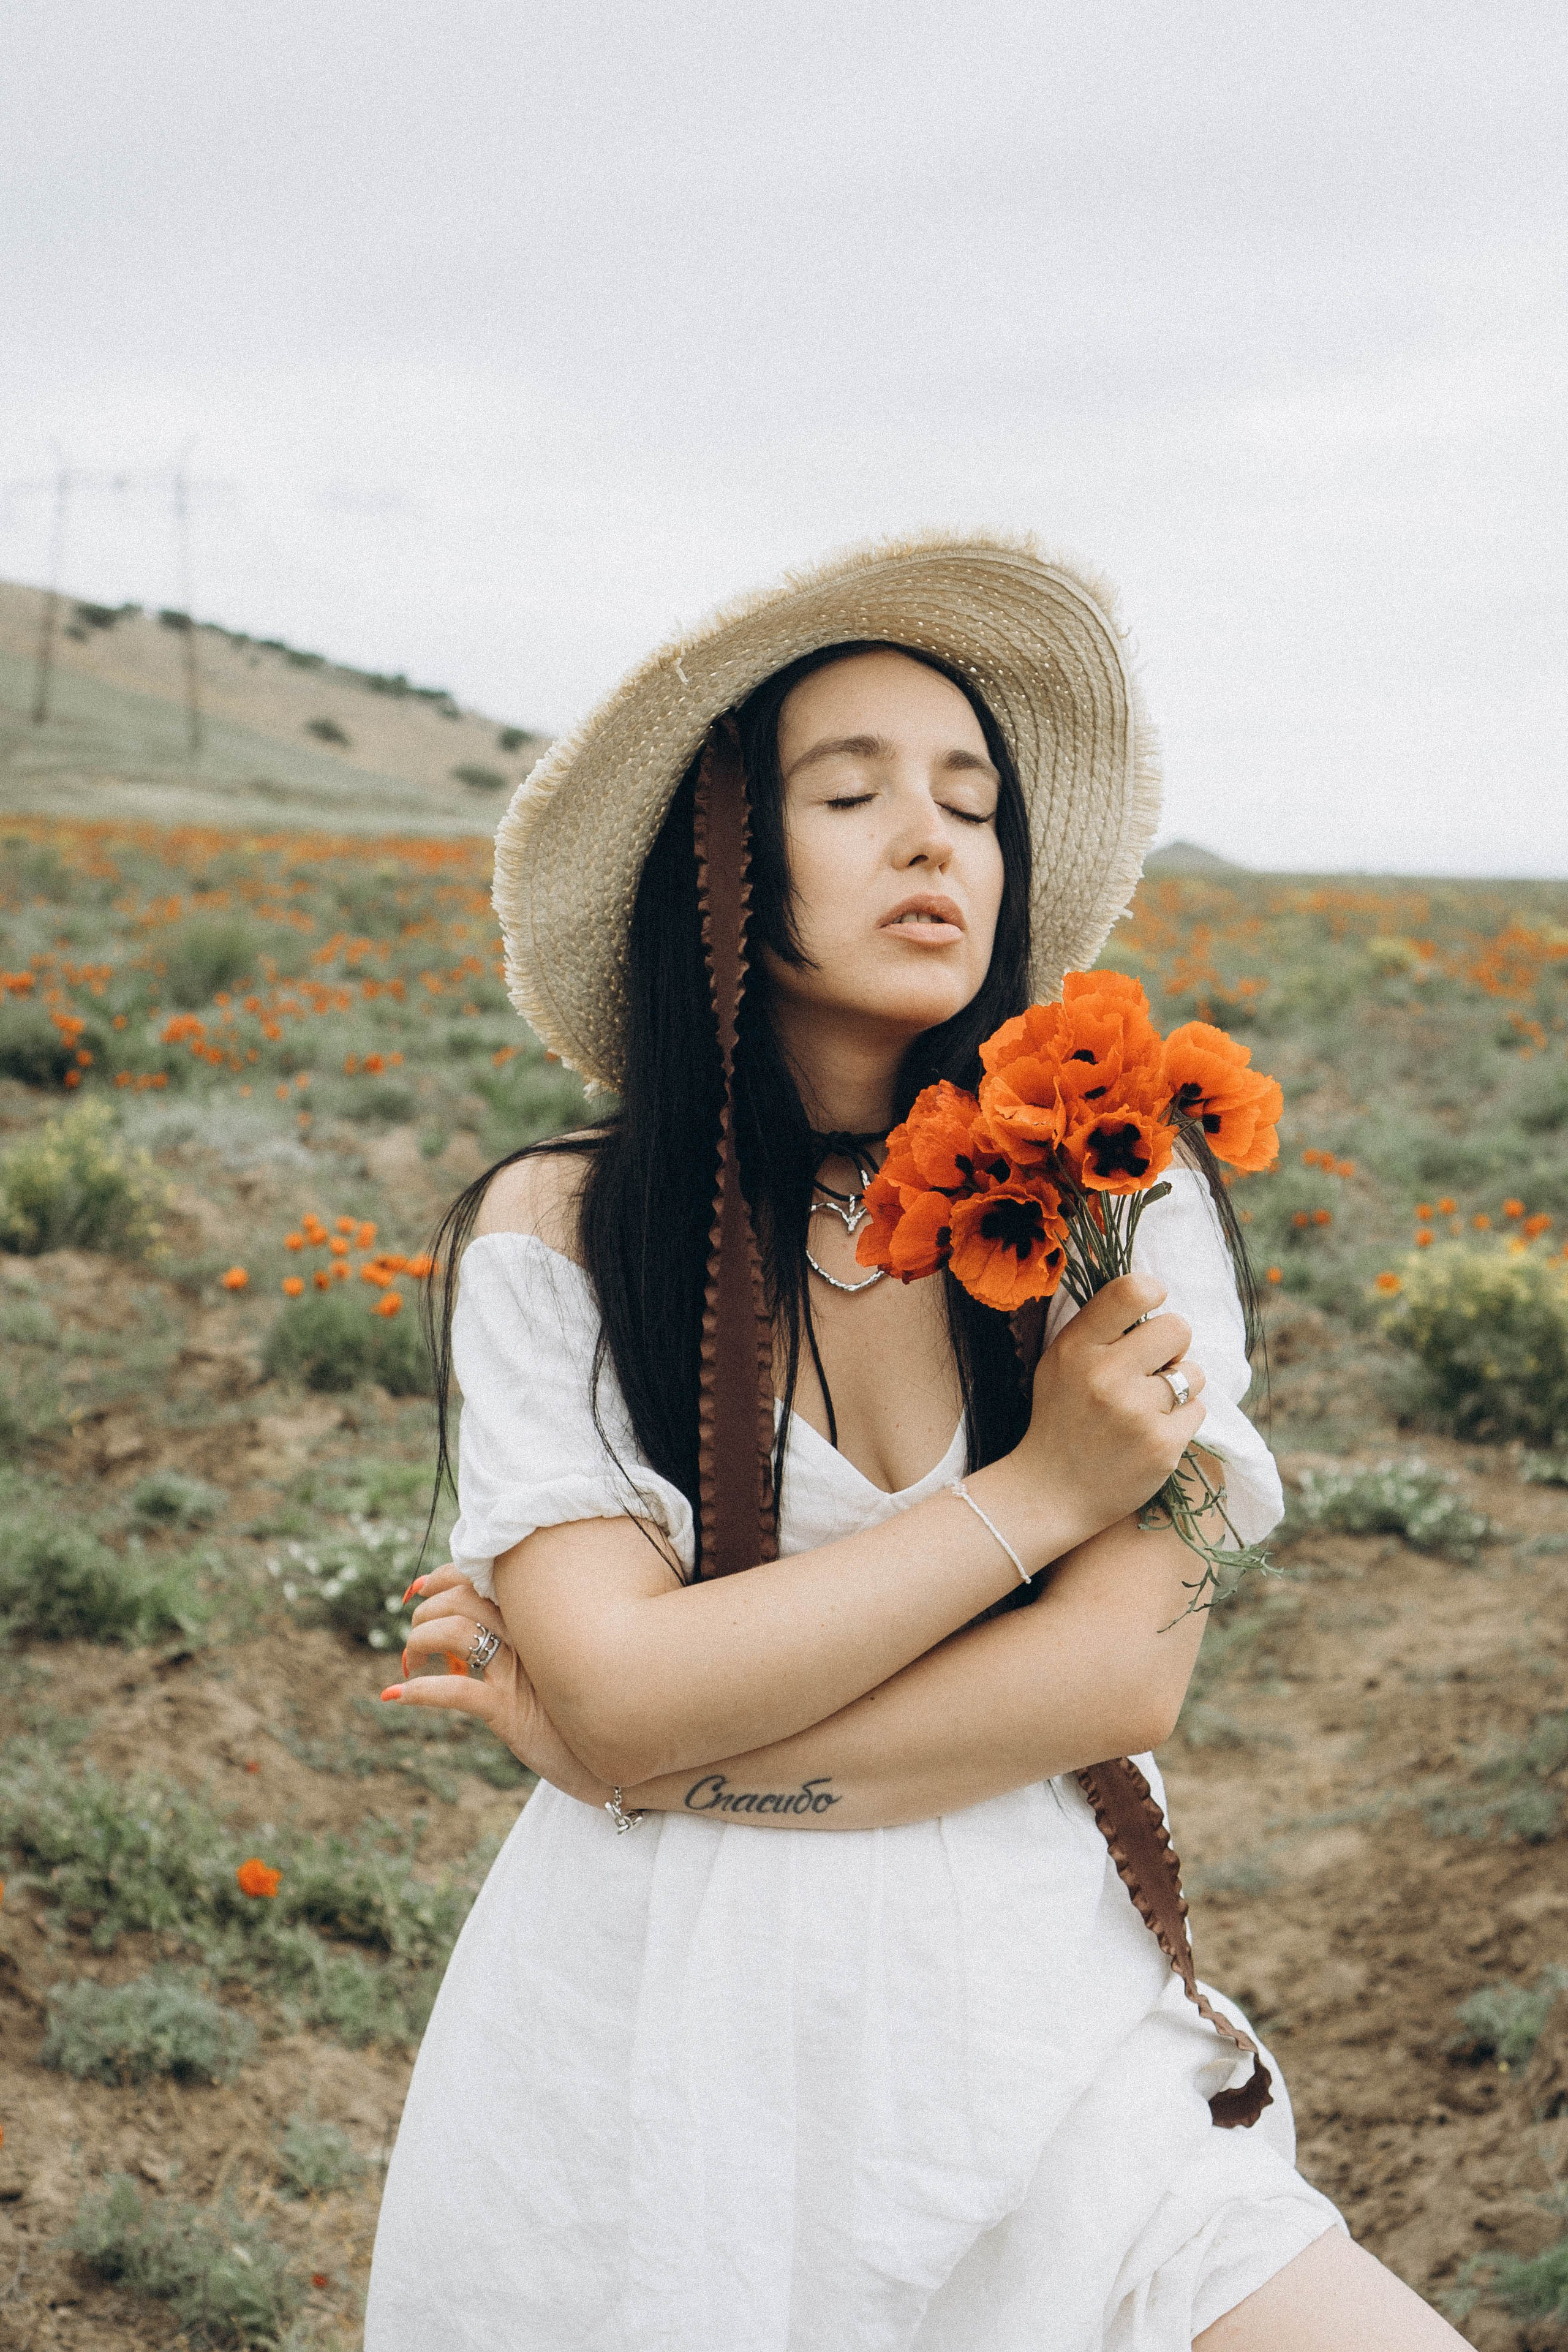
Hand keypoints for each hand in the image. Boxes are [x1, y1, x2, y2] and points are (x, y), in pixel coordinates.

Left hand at [382, 1562, 609, 1806]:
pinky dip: (421, 1691)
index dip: (441, 1577)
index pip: (483, 1577)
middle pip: (461, 1598)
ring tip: (408, 1664)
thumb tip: (477, 1632)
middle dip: (424, 1614)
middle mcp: (531, 1637)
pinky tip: (396, 1695)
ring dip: (417, 1642)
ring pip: (456, 1632)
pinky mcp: (514, 1714)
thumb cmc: (585, 1715)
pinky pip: (460, 1691)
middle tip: (414, 1644)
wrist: (623, 1762)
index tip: (416, 1590)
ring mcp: (522, 1674)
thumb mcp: (554, 1672)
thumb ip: (528, 1644)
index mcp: (539, 1621)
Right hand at [1015, 1272, 1207, 1549]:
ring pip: (1193, 1372)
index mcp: (1076, 1347)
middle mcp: (1104, 1375)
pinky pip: (1199, 1410)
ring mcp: (1135, 1412)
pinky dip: (1181, 1421)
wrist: (1051, 1492)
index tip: (1153, 1301)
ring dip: (1179, 1386)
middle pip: (1177, 1328)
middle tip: (1151, 1367)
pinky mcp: (1161, 1446)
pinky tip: (1150, 1433)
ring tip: (1148, 1406)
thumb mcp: (1061, 1361)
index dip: (1153, 1291)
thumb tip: (1150, 1286)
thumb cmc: (1062, 1417)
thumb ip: (1099, 1326)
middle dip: (1171, 1345)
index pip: (1130, 1291)